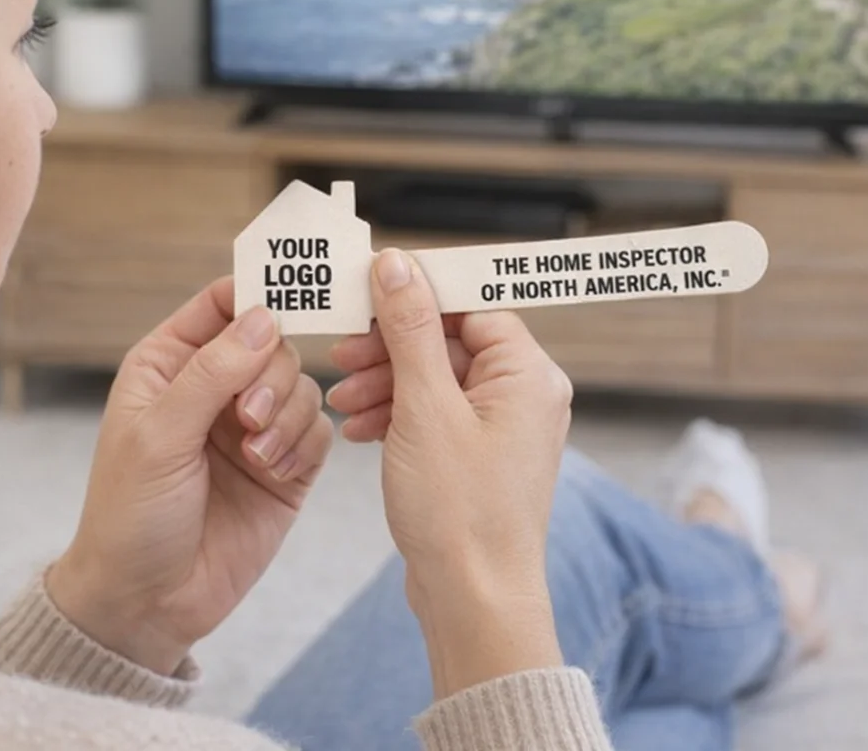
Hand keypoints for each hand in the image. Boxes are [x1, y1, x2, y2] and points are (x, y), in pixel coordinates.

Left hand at [47, 278, 332, 675]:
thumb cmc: (131, 514)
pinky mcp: (285, 463)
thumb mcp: (159, 437)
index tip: (286, 302)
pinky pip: (318, 429)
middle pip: (273, 342)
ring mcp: (253, 425)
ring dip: (287, 416)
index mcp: (172, 364)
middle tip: (249, 419)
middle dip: (271, 376)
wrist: (149, 602)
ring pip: (302, 383)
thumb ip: (211, 374)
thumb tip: (263, 317)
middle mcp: (215, 387)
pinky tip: (274, 473)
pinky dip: (303, 446)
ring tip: (258, 456)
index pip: (222, 304)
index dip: (256, 296)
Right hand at [328, 250, 572, 698]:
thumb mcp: (424, 407)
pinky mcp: (477, 454)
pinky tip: (359, 427)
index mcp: (527, 374)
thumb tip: (397, 265)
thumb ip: (410, 330)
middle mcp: (522, 395)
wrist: (472, 601)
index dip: (419, 296)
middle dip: (391, 347)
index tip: (370, 292)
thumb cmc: (460, 511)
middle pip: (448, 342)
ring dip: (386, 383)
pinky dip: (397, 414)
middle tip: (342, 352)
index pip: (473, 305)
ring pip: (435, 379)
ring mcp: (500, 427)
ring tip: (340, 398)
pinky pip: (434, 414)